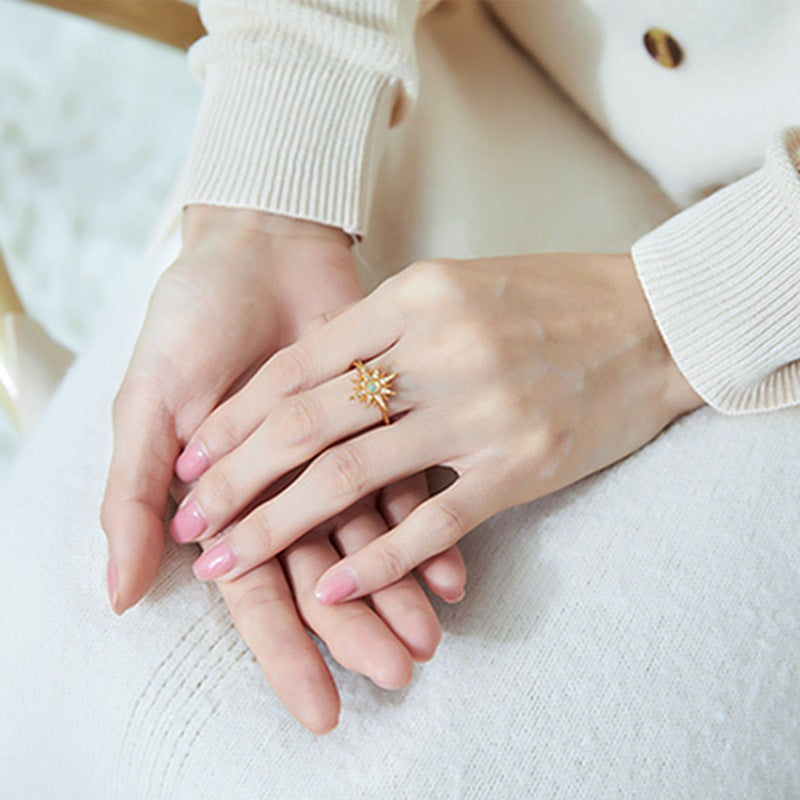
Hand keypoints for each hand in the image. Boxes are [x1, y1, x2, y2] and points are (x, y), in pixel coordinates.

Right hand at [101, 206, 464, 730]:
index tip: (318, 706)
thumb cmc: (191, 321)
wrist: (257, 247)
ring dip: (401, 585)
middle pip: (325, 573)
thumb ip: (133, 493)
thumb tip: (118, 593)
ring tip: (432, 636)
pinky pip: (406, 476)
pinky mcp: (382, 418)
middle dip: (357, 628)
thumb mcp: (147, 403)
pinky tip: (454, 564)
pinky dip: (427, 520)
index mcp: (230, 496)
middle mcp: (290, 487)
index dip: (285, 650)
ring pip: (370, 537)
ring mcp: (340, 455)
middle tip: (396, 673)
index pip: (258, 592)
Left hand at [169, 252, 703, 601]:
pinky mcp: (519, 464)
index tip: (192, 458)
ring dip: (280, 524)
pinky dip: (376, 559)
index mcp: (414, 296)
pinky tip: (329, 588)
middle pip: (307, 423)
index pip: (296, 367)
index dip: (234, 418)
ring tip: (228, 559)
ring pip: (353, 476)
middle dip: (236, 477)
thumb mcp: (456, 286)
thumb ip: (386, 326)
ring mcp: (478, 409)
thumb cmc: (549, 300)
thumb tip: (310, 378)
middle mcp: (438, 349)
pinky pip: (431, 519)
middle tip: (191, 519)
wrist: (652, 321)